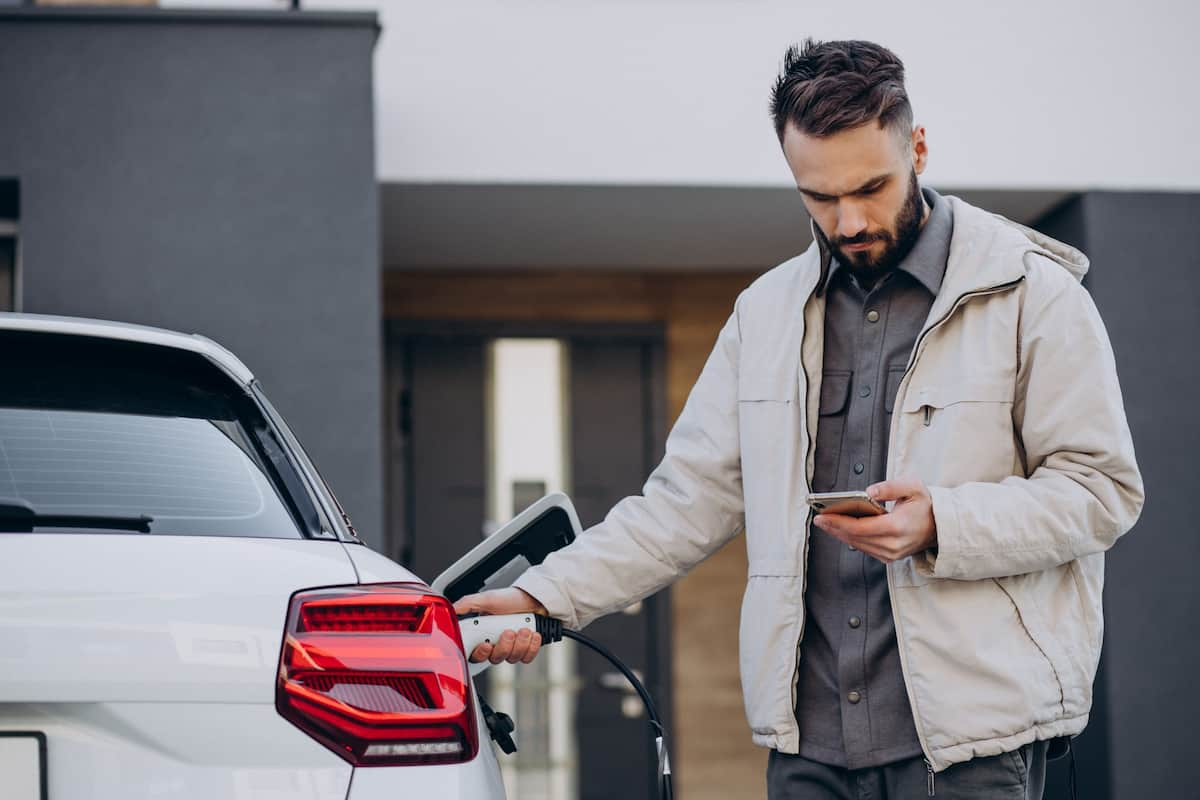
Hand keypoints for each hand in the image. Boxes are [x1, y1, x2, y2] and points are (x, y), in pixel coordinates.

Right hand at [452, 587, 546, 664]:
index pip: (475, 654)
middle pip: (495, 658)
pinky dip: (531, 646)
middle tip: (509, 632)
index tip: (487, 644)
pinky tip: (533, 634)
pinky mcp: (526, 650)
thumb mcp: (486, 598)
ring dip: (520, 643)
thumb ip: (466, 604)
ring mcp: (511, 648)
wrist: (534, 598)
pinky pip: (527, 657)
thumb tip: (450, 610)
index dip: (480, 653)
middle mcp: (496, 644)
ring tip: (524, 629)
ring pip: (512, 658)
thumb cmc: (510, 598)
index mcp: (483, 635)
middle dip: (504, 646)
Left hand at [812, 478, 936, 564]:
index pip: (861, 527)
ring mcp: (892, 554)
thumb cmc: (926, 505)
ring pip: (858, 545)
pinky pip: (865, 549)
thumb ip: (889, 487)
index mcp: (898, 527)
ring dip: (840, 534)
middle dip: (835, 528)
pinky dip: (851, 539)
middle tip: (819, 518)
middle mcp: (894, 544)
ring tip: (826, 523)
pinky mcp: (890, 557)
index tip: (823, 516)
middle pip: (856, 538)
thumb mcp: (912, 487)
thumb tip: (868, 491)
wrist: (941, 526)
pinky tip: (841, 530)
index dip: (839, 522)